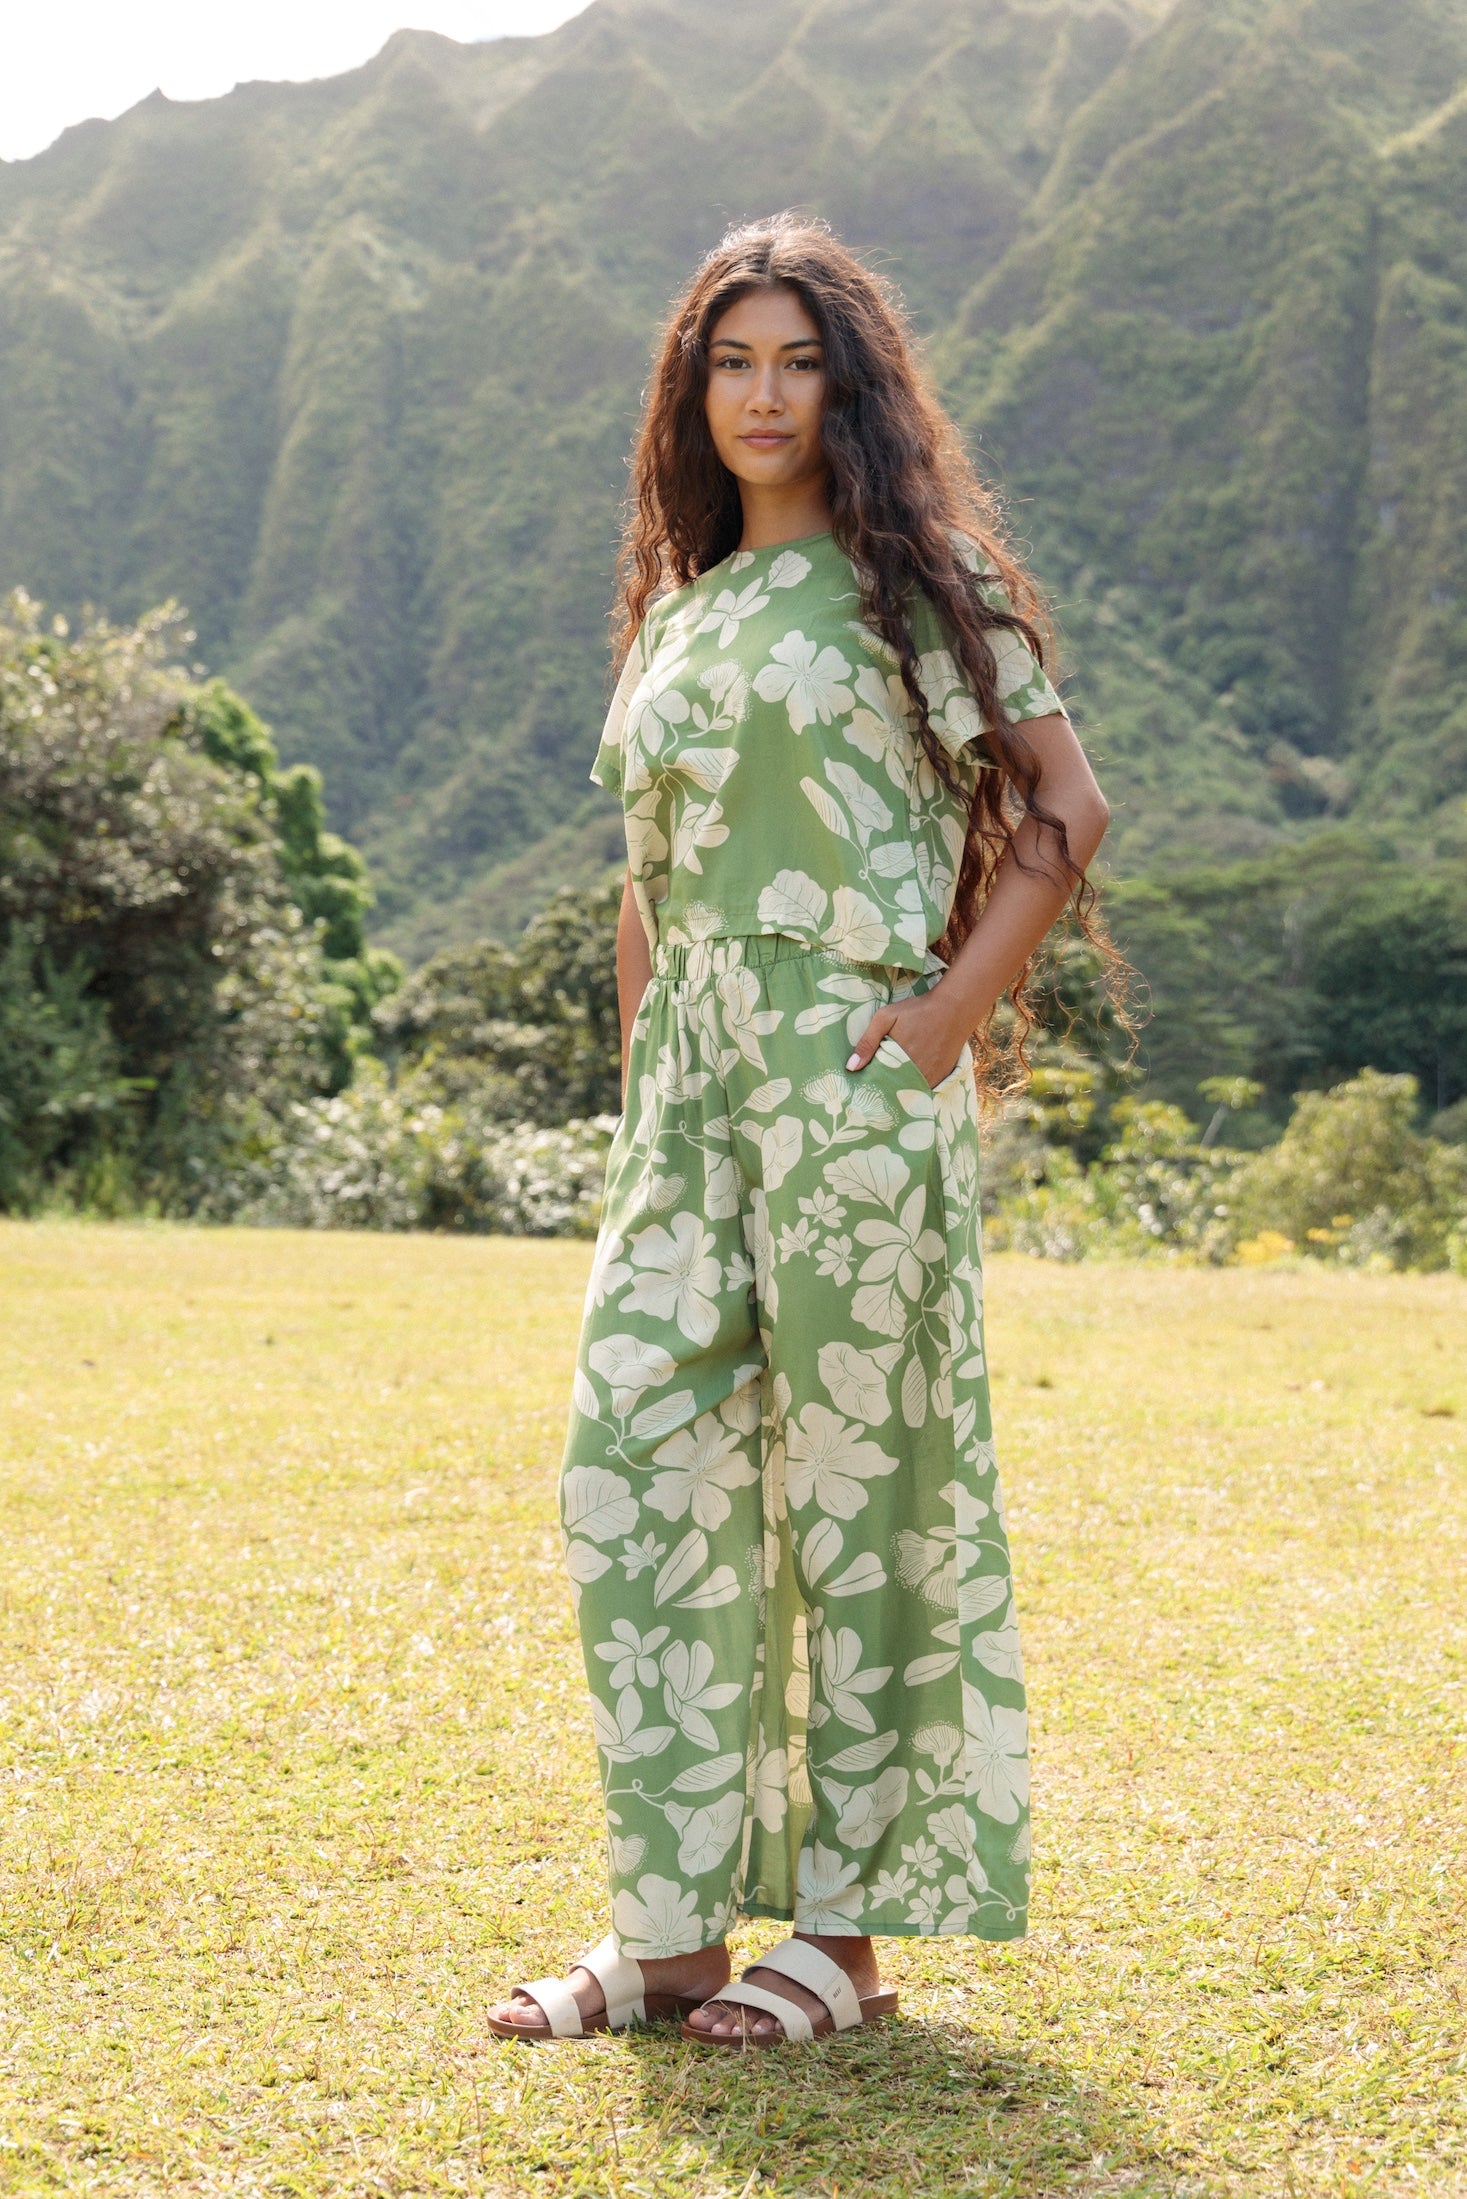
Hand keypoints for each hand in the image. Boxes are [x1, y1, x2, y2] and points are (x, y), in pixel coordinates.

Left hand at [845, 987, 969, 1089]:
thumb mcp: (886, 1017)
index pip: (878, 1083)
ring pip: (909, 1092)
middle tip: (874, 1087)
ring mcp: (931, 1077)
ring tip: (890, 1084)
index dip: (870, 1084)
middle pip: (894, 1090)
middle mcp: (916, 1073)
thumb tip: (851, 1067)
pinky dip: (915, 1088)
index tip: (862, 1084)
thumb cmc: (917, 1011)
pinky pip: (924, 1089)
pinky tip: (907, 1081)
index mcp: (899, 1061)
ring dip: (900, 1090)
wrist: (954, 1009)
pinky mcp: (942, 1077)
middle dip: (884, 1090)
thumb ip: (867, 1042)